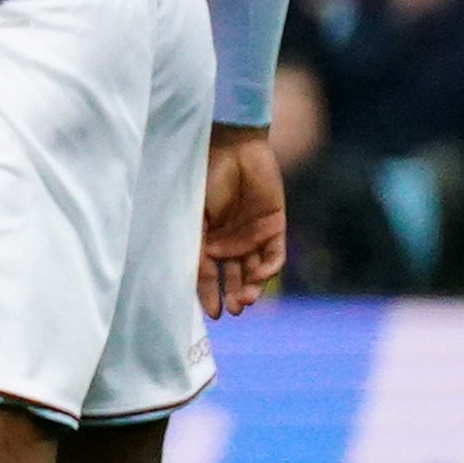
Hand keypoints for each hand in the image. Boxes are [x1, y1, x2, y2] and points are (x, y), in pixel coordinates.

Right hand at [201, 125, 285, 320]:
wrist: (233, 148)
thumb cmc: (205, 177)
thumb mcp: (192, 214)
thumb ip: (194, 242)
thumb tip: (188, 278)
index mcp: (205, 239)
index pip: (206, 274)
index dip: (208, 294)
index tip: (213, 314)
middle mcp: (229, 241)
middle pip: (233, 276)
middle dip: (234, 295)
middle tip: (234, 310)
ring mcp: (253, 235)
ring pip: (255, 271)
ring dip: (251, 287)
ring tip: (247, 300)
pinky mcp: (275, 227)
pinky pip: (274, 255)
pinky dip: (268, 268)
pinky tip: (259, 274)